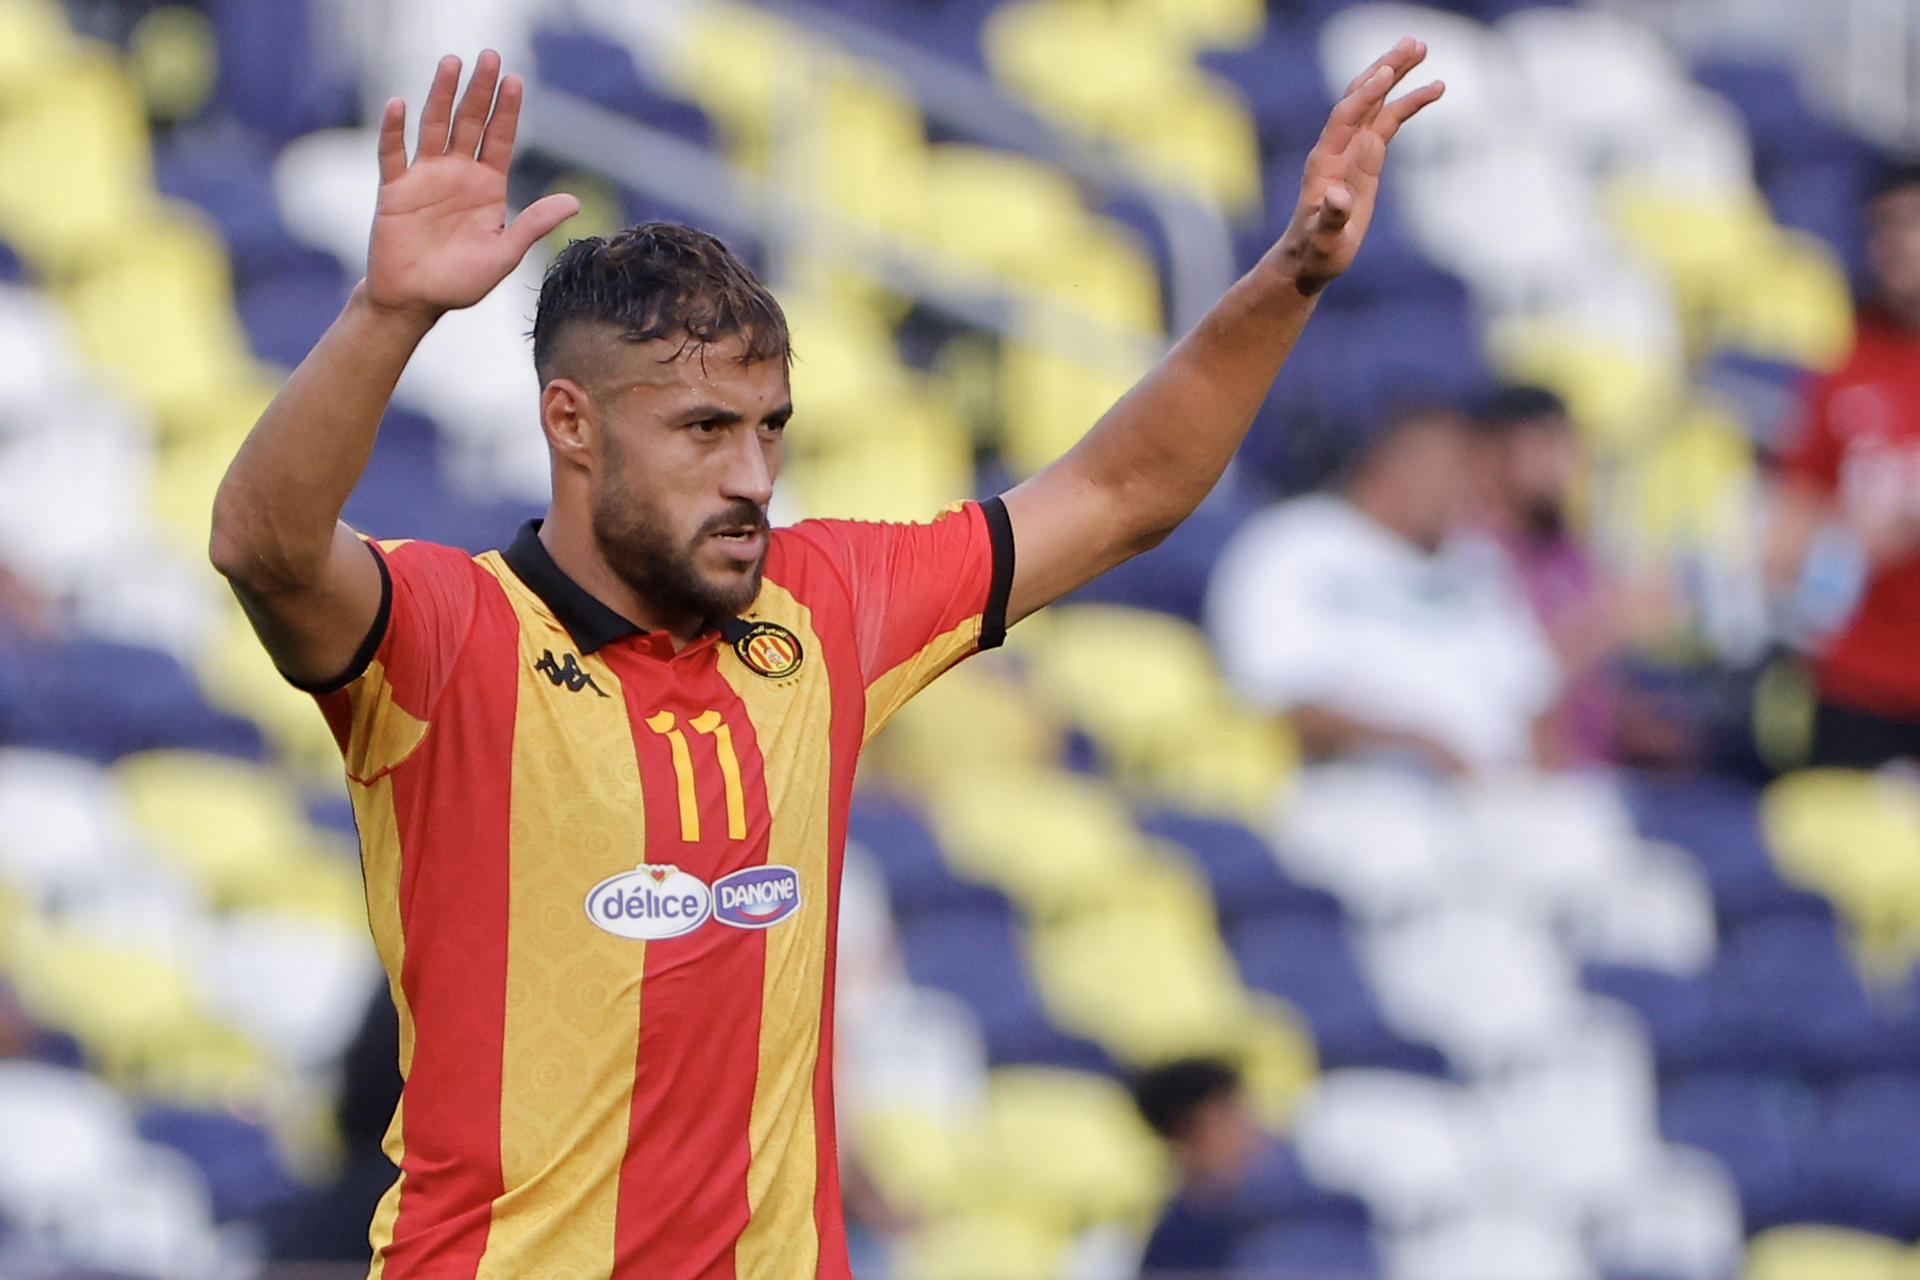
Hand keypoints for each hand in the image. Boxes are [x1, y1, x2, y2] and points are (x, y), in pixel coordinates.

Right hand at [365, 51, 579, 318]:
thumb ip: (533, 224)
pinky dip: (393, 130)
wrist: (415, 300)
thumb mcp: (503, 254)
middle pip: (469, 122)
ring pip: (434, 126)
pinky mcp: (396, 189)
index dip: (507, 109)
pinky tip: (398, 104)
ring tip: (451, 63)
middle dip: (479, 90)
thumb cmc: (460, 281)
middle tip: (488, 56)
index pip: (499, 138)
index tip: (515, 79)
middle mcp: (457, 174)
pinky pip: (393, 154)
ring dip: (442, 95)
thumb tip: (574, 202)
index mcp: (487, 186)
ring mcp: (425, 177)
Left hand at [1276, 38, 1442, 295]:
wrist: (1310, 256)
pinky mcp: (1366, 158)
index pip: (1345, 117)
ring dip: (1396, 74)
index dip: (1365, 95)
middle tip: (1412, 43)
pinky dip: (1409, 103)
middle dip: (1384, 69)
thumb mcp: (1324, 240)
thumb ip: (1331, 217)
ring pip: (1376, 102)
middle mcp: (1338, 148)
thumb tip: (1339, 195)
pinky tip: (1435, 88)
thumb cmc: (1316, 251)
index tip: (1387, 73)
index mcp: (1326, 162)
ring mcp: (1353, 150)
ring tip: (1421, 48)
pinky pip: (1389, 121)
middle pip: (1361, 97)